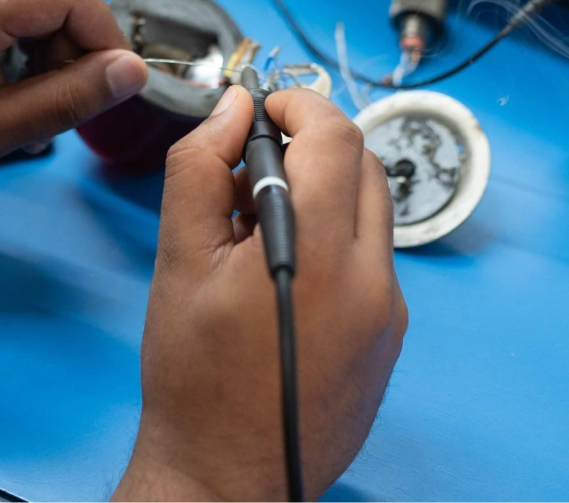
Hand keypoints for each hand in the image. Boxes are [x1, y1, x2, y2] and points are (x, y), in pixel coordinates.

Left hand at [0, 0, 147, 195]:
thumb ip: (68, 98)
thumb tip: (131, 73)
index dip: (103, 39)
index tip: (105, 86)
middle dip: (71, 52)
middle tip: (50, 108)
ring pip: (38, 1)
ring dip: (46, 51)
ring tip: (17, 103)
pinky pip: (10, 4)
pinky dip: (21, 43)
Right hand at [116, 86, 406, 500]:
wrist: (224, 475)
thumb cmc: (194, 381)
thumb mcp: (179, 261)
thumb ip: (201, 169)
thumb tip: (231, 111)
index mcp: (321, 255)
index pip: (335, 137)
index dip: (298, 104)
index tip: (264, 108)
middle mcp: (372, 281)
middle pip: (363, 166)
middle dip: (311, 144)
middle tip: (253, 164)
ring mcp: (388, 313)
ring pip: (372, 211)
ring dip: (325, 192)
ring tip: (260, 225)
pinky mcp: (389, 338)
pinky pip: (374, 259)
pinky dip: (338, 240)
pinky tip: (284, 269)